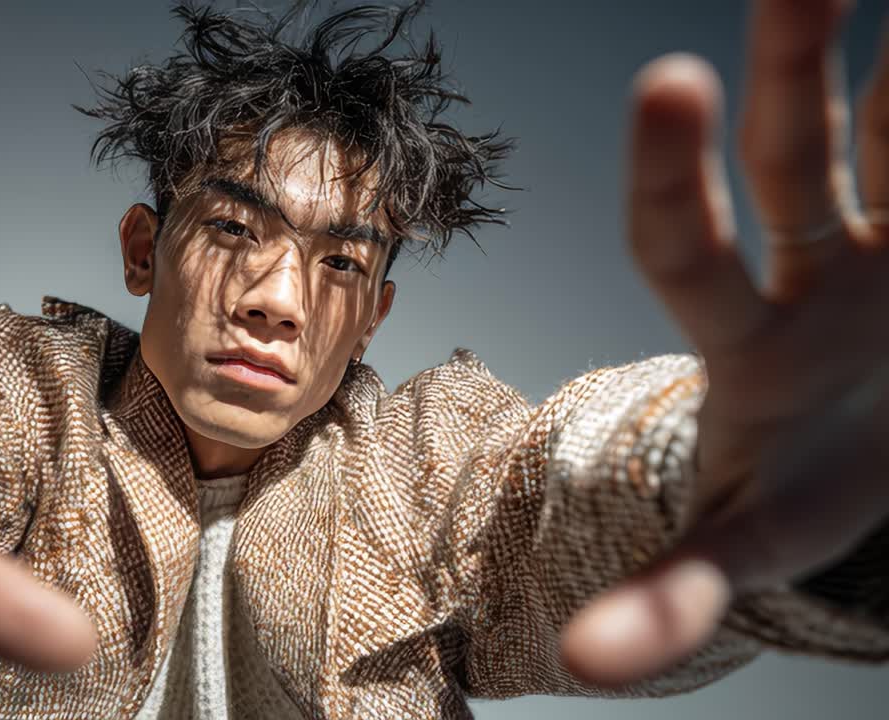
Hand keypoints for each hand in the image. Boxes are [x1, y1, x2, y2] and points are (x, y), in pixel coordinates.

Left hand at [559, 0, 888, 686]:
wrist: (861, 467)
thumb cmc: (791, 493)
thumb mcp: (744, 545)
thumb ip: (672, 597)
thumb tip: (582, 670)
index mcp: (745, 338)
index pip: (686, 246)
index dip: (673, 175)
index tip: (667, 78)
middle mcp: (811, 274)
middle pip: (796, 162)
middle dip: (794, 69)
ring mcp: (887, 252)